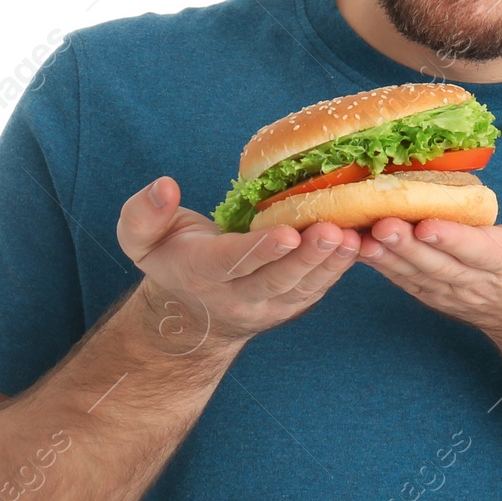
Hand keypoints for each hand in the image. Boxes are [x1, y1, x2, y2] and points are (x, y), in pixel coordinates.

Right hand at [116, 176, 363, 356]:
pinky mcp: (293, 304)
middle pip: (276, 279)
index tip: (286, 232)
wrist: (192, 314)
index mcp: (201, 274)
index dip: (260, 249)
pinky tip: (361, 243)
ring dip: (331, 264)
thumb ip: (143, 213)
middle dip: (306, 256)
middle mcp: (238, 297)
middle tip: (333, 231)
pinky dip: (340, 269)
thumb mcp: (140, 238)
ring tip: (355, 237)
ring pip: (303, 288)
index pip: (232, 263)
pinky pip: (318, 289)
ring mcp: (270, 306)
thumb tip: (164, 186)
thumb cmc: (171, 258)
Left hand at [352, 194, 501, 349]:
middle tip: (379, 223)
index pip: (481, 252)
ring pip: (414, 273)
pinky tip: (352, 244)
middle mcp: (478, 282)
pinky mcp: (433, 293)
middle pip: (438, 264)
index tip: (429, 223)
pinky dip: (377, 264)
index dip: (454, 239)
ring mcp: (452, 292)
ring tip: (356, 232)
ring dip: (384, 256)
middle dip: (407, 245)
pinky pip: (403, 279)